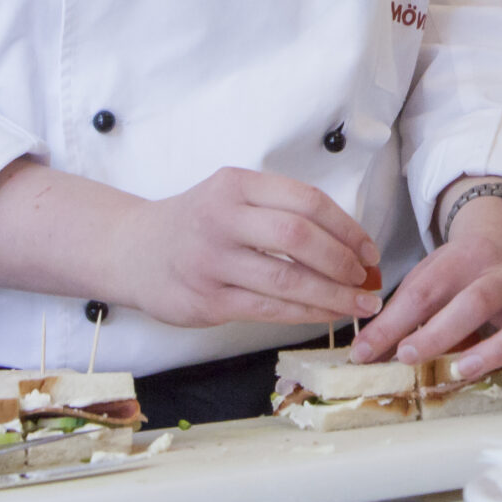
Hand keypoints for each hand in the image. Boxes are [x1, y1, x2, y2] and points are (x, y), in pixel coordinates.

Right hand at [106, 166, 382, 329]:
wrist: (132, 250)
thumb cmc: (196, 223)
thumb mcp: (232, 196)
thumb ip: (279, 210)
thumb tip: (349, 242)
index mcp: (237, 186)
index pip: (306, 201)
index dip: (346, 227)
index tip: (369, 250)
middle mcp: (223, 219)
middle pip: (299, 238)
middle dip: (343, 262)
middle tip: (367, 279)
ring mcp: (212, 261)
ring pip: (287, 279)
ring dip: (332, 295)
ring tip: (359, 304)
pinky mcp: (207, 301)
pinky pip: (268, 309)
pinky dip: (305, 314)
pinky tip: (326, 315)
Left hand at [347, 194, 501, 384]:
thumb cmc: (456, 273)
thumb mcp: (423, 282)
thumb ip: (396, 318)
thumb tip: (362, 358)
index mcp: (461, 261)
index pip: (424, 291)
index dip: (394, 324)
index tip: (366, 354)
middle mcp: (499, 278)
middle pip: (478, 300)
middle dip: (440, 333)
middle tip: (409, 356)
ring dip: (495, 351)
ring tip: (462, 372)